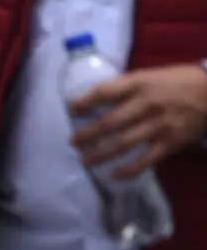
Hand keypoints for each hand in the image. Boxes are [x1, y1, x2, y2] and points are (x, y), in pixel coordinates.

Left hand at [71, 63, 206, 178]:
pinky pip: (147, 159)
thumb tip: (99, 97)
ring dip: (102, 153)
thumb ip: (127, 86)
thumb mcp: (150, 74)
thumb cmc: (178, 81)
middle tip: (73, 142)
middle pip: (111, 121)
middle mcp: (146, 104)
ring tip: (85, 160)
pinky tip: (115, 175)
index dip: (85, 101)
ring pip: (124, 142)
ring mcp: (159, 126)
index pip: (105, 92)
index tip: (71, 110)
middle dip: (89, 133)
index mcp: (139, 84)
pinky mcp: (171, 143)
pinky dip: (130, 169)